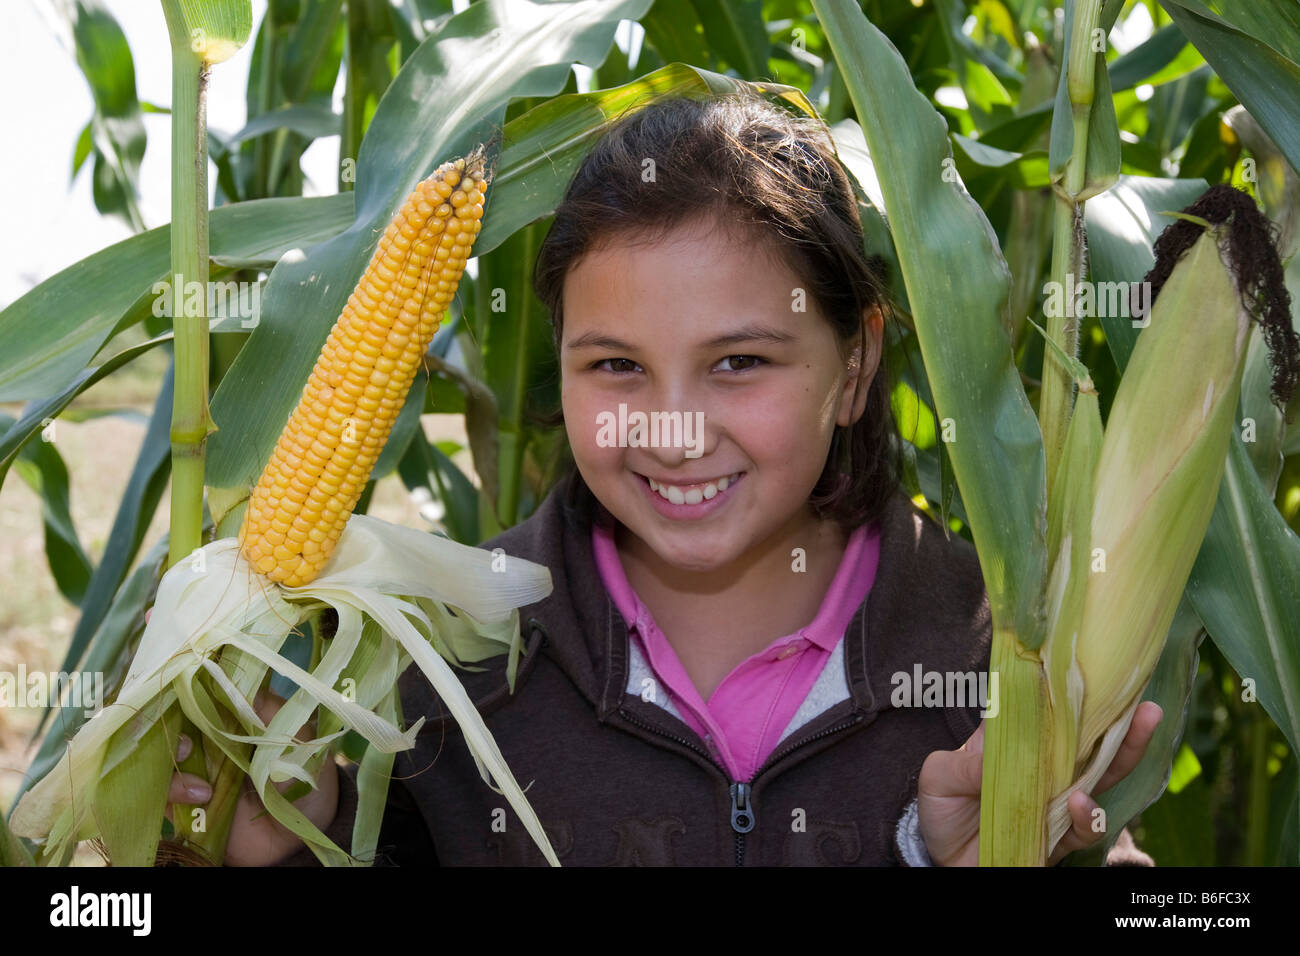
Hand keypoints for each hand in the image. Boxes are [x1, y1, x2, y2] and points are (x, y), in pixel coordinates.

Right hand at [153, 599, 339, 865]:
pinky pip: (159, 780)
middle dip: (157, 683)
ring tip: (188, 752)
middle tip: (157, 682)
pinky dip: (175, 785)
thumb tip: (256, 708)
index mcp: (239, 698)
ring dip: (166, 739)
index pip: (211, 659)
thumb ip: (276, 724)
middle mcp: (209, 719)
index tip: (162, 611)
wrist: (298, 834)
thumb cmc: (306, 779)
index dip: (188, 636)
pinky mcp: (180, 789)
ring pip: (156, 732)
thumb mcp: (298, 743)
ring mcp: (192, 753)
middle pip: (169, 691)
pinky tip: (202, 794)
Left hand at [915, 701, 1162, 865]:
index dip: (1076, 692)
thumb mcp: (939, 777)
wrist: (943, 859)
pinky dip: (1087, 815)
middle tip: (1148, 705)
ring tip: (1131, 735)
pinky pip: (1083, 828)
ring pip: (1102, 780)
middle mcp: (1046, 770)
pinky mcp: (1057, 839)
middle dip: (1125, 725)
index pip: (1053, 713)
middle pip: (1093, 744)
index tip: (1100, 667)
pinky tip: (1081, 802)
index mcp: (1021, 744)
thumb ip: (963, 763)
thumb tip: (993, 752)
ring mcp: (1056, 803)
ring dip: (1123, 758)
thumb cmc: (943, 808)